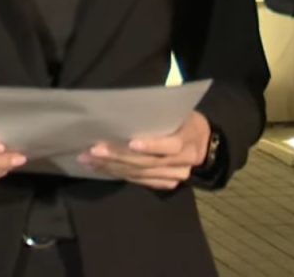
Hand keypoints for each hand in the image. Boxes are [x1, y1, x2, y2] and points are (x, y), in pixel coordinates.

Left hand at [77, 110, 211, 190]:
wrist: (203, 142)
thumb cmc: (184, 119)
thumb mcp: (178, 111)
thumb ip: (158, 114)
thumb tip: (125, 108)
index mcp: (188, 138)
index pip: (172, 145)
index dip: (152, 145)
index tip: (131, 143)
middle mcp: (183, 161)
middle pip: (149, 162)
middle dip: (119, 157)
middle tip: (93, 151)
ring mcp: (175, 176)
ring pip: (141, 174)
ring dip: (113, 168)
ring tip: (90, 161)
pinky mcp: (167, 184)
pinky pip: (141, 181)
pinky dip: (120, 174)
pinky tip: (102, 169)